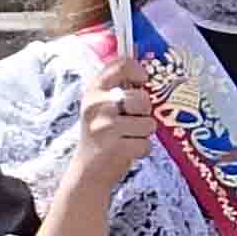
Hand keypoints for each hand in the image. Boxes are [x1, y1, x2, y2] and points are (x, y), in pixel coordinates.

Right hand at [72, 56, 160, 179]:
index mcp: (94, 90)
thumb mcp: (101, 106)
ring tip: (128, 136)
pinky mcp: (115, 147)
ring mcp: (104, 127)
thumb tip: (147, 72)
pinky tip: (126, 150)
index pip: (121, 65)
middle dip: (144, 112)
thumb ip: (118, 88)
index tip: (143, 81)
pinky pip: (146, 144)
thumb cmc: (102, 134)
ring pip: (148, 123)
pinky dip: (142, 150)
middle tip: (131, 121)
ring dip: (144, 133)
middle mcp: (96, 105)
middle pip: (141, 98)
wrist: (88, 170)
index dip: (138, 71)